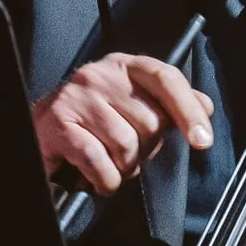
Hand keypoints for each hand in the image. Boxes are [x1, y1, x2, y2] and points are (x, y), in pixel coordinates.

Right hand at [33, 54, 216, 194]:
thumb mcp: (134, 104)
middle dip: (145, 149)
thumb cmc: (95, 120)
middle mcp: (100, 74)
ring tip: (110, 162)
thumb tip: (205, 106)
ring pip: (125, 146)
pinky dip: (104, 179)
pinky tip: (99, 177)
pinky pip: (98, 161)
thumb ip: (170, 104)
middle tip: (128, 152)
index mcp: (125, 65)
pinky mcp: (58, 122)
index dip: (188, 110)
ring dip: (123, 168)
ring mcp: (77, 96)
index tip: (202, 140)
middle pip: (149, 122)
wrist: (41, 128)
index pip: (166, 79)